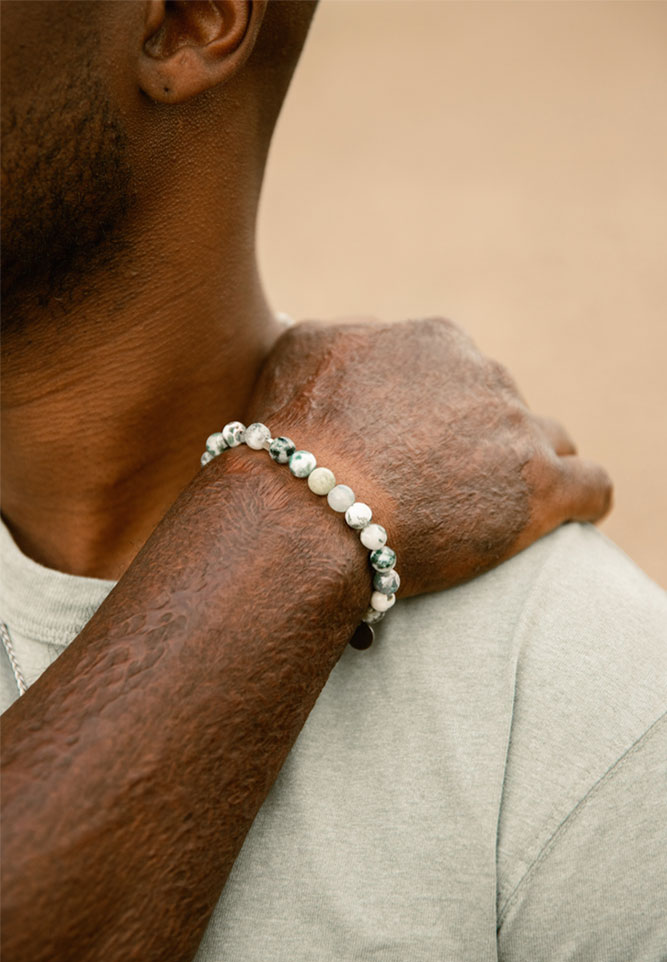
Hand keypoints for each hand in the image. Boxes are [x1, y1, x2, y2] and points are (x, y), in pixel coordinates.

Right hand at [247, 318, 611, 596]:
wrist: (307, 508)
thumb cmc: (291, 438)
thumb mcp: (300, 352)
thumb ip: (345, 333)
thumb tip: (365, 334)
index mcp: (434, 341)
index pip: (459, 371)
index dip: (443, 412)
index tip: (421, 446)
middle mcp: (483, 374)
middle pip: (502, 405)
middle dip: (482, 439)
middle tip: (446, 483)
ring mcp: (516, 429)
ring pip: (551, 440)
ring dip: (529, 466)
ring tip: (503, 505)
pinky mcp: (541, 488)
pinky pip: (593, 486)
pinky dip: (584, 499)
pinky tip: (570, 514)